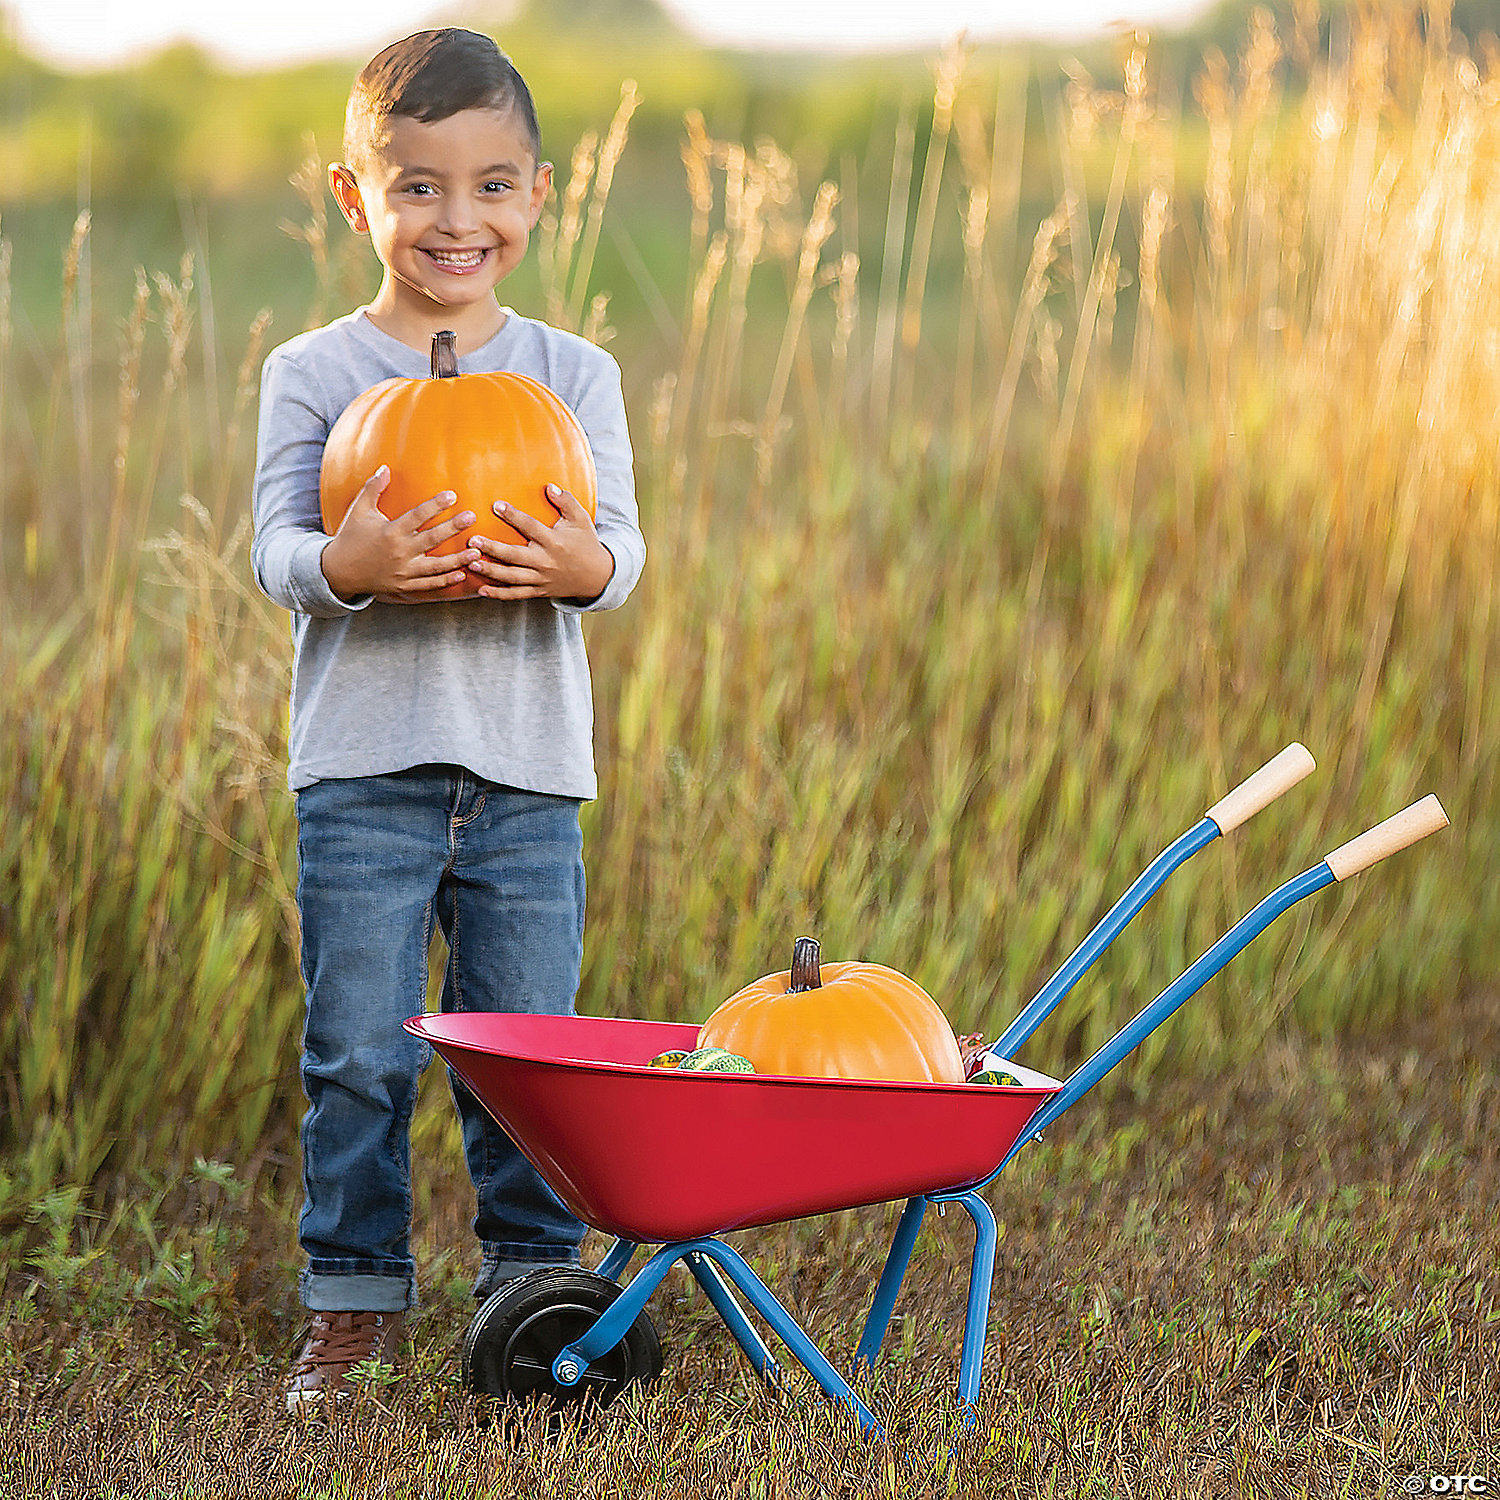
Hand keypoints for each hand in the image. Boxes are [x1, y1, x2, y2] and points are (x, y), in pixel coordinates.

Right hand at [320, 465, 480, 602]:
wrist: (338, 571)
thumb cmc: (350, 537)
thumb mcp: (359, 510)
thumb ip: (373, 488)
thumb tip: (384, 467)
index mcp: (390, 531)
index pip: (417, 515)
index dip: (435, 505)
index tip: (452, 495)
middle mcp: (399, 551)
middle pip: (432, 539)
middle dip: (453, 528)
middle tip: (472, 517)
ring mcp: (403, 571)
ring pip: (436, 566)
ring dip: (457, 560)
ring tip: (477, 552)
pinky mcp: (404, 586)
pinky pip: (428, 585)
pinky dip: (445, 581)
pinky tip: (461, 575)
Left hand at [465, 484, 615, 601]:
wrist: (597, 577)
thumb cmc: (586, 543)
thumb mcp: (581, 519)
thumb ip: (566, 501)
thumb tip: (549, 487)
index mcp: (554, 541)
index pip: (531, 527)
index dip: (513, 516)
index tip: (496, 505)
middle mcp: (546, 561)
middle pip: (515, 556)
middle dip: (493, 549)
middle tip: (473, 541)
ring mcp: (541, 578)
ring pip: (512, 577)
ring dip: (491, 571)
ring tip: (471, 563)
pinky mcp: (539, 591)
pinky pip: (516, 594)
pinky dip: (499, 594)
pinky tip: (481, 590)